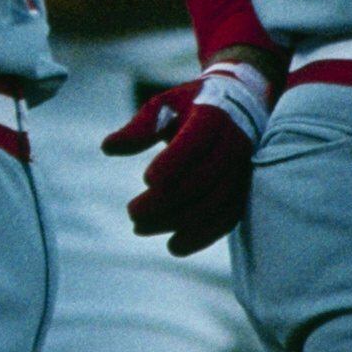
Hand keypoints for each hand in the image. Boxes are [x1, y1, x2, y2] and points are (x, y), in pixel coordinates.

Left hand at [108, 50, 272, 255]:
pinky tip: (174, 246)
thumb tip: (107, 148)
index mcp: (213, 117)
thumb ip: (140, 127)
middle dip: (165, 202)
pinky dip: (201, 236)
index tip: (146, 180)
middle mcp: (234, 144)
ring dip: (176, 222)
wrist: (240, 104)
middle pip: (202, 181)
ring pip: (214, 204)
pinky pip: (227, 219)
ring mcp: (242, 170)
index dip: (172, 165)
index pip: (195, 144)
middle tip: (132, 213)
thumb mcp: (164, 105)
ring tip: (140, 228)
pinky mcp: (243, 191)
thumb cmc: (192, 105)